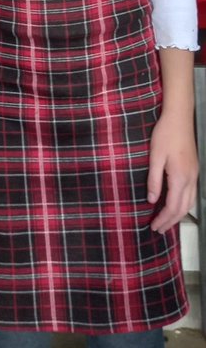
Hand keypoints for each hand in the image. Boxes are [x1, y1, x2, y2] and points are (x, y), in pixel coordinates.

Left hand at [148, 112, 197, 233]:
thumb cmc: (165, 135)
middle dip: (171, 221)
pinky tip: (177, 206)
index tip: (153, 226)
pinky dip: (184, 205)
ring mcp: (195, 175)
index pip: (172, 206)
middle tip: (159, 230)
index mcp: (179, 177)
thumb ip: (154, 180)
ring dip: (179, 215)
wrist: (180, 118)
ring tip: (167, 222)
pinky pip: (192, 195)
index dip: (163, 219)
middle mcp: (190, 179)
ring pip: (190, 203)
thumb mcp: (155, 156)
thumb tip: (152, 201)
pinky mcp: (195, 170)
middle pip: (183, 209)